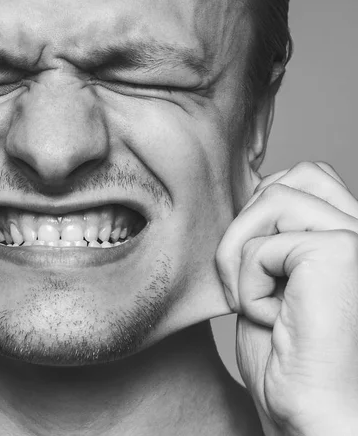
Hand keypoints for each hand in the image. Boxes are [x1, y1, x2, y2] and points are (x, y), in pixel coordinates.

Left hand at [216, 161, 357, 435]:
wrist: (312, 419)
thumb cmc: (289, 358)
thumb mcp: (273, 277)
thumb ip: (275, 229)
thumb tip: (252, 186)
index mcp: (350, 236)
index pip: (301, 179)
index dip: (260, 216)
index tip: (257, 271)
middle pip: (288, 178)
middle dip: (249, 226)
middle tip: (250, 283)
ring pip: (271, 198)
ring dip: (243, 256)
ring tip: (261, 304)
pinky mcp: (342, 254)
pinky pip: (261, 245)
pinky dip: (249, 287)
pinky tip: (276, 323)